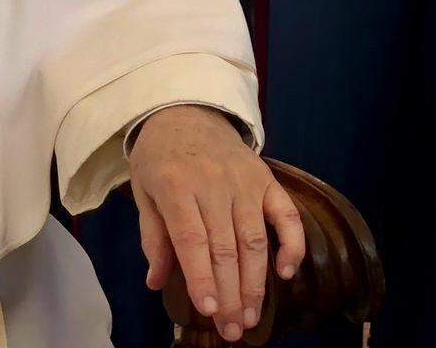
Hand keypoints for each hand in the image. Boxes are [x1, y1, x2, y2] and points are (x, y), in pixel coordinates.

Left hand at [128, 106, 304, 342]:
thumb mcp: (143, 190)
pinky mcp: (267, 179)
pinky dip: (291, 244)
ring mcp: (245, 181)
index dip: (202, 277)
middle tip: (231, 330)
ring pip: (254, 239)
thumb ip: (153, 236)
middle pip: (225, 247)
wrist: (186, 109)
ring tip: (250, 318)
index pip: (192, 239)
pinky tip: (286, 273)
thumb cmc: (160, 155)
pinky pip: (286, 214)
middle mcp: (214, 183)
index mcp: (176, 185)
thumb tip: (155, 282)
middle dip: (230, 294)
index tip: (209, 311)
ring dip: (255, 283)